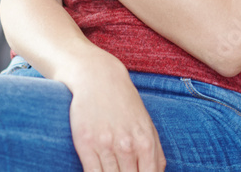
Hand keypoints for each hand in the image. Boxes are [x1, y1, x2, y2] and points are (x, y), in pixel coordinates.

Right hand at [64, 57, 165, 171]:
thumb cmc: (125, 103)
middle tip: (123, 171)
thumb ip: (155, 152)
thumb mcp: (146, 124)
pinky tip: (99, 171)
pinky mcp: (85, 144)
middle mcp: (127, 146)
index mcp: (146, 142)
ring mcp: (105, 145)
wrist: (98, 78)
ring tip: (112, 169)